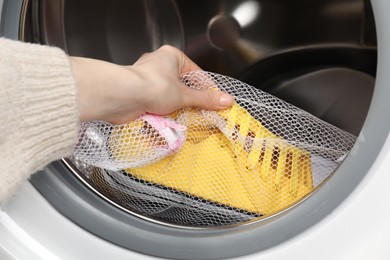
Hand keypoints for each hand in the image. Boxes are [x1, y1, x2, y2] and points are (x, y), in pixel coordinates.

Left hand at [70, 45, 233, 123]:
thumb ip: (206, 99)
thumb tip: (227, 101)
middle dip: (189, 101)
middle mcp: (158, 65)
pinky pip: (156, 104)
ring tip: (184, 120)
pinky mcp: (138, 93)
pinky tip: (168, 123)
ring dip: (175, 109)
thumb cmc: (152, 87)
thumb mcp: (185, 95)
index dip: (206, 88)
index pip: (196, 73)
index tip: (215, 102)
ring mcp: (147, 79)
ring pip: (168, 97)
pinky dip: (162, 114)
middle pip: (181, 86)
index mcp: (171, 56)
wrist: (122, 97)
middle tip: (201, 113)